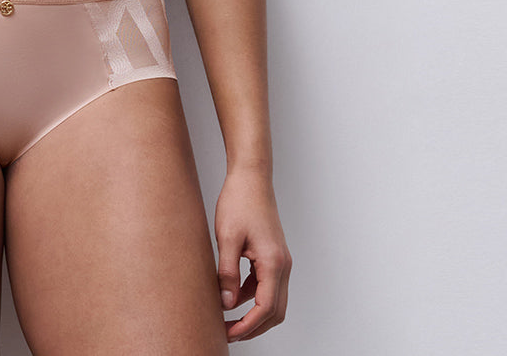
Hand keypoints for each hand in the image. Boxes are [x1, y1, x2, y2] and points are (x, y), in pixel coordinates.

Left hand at [214, 168, 290, 342]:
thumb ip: (228, 273)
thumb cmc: (239, 200)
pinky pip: (266, 285)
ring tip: (227, 318)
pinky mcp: (273, 255)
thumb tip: (227, 304)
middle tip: (228, 333)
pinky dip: (253, 296)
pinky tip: (232, 295)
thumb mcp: (226, 237)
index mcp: (274, 263)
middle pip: (275, 311)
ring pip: (273, 300)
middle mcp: (283, 265)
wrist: (251, 177)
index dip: (247, 327)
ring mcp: (280, 260)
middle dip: (253, 327)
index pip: (265, 308)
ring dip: (254, 314)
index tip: (228, 333)